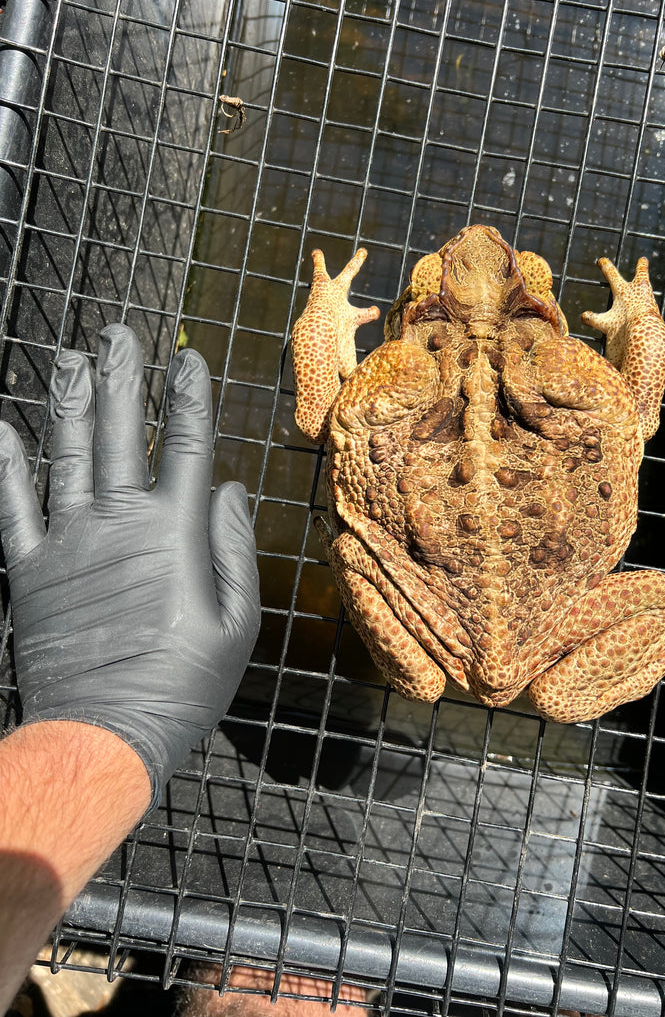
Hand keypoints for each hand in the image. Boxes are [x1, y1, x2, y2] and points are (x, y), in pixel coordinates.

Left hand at [0, 324, 259, 808]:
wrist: (103, 736)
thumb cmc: (182, 686)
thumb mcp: (236, 623)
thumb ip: (232, 548)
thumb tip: (226, 488)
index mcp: (173, 533)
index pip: (184, 446)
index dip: (187, 399)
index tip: (188, 360)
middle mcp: (118, 524)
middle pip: (118, 434)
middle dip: (121, 379)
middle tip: (118, 334)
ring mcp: (67, 543)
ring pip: (65, 456)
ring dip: (67, 402)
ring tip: (68, 357)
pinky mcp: (27, 571)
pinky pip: (11, 508)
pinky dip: (4, 467)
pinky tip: (1, 428)